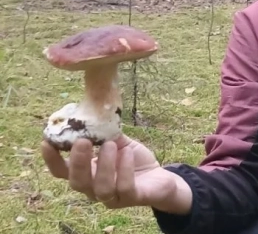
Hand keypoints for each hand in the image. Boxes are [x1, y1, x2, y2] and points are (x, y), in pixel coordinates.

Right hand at [41, 134, 191, 213]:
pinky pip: (124, 187)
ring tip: (110, 144)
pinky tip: (127, 153)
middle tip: (83, 141)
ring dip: (104, 165)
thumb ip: (104, 133)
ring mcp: (111, 197)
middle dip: (78, 161)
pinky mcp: (131, 198)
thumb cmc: (131, 160)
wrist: (159, 178)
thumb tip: (93, 111)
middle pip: (77, 182)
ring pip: (100, 188)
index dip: (51, 160)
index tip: (47, 141)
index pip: (62, 172)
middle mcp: (94, 188)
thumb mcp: (117, 143)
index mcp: (86, 174)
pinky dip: (125, 169)